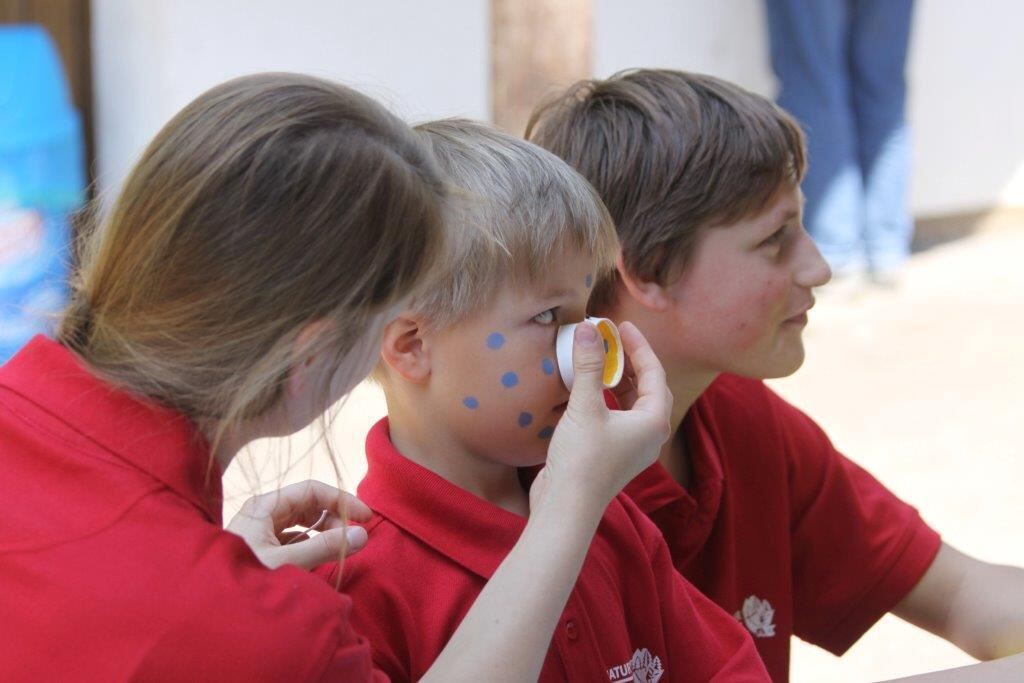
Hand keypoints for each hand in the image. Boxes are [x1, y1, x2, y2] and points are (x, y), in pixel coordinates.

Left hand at [226, 480, 371, 569]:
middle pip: (308, 504)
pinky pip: (294, 538)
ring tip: (339, 549)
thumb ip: (324, 547)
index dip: (342, 500)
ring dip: (324, 532)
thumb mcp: (286, 563)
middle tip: (352, 539)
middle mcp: (263, 513)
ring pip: (302, 522)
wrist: (208, 606)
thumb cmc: (242, 579)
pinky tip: (319, 557)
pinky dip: (311, 544)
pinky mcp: (262, 547)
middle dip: (334, 518)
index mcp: (265, 506)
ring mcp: (261, 530)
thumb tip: (361, 535)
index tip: (365, 517)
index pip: (312, 490)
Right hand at [532, 321, 671, 511]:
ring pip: (634, 403)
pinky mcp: (615, 454)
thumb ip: (588, 366)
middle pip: (649, 387)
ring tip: (602, 360)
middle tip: (614, 340)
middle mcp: (650, 434)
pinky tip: (589, 390)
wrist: (567, 507)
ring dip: (619, 380)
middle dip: (632, 361)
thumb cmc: (582, 460)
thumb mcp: (585, 406)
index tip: (622, 325)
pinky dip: (608, 398)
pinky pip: (619, 416)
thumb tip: (589, 330)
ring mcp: (633, 447)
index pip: (654, 372)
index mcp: (654, 421)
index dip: (638, 345)